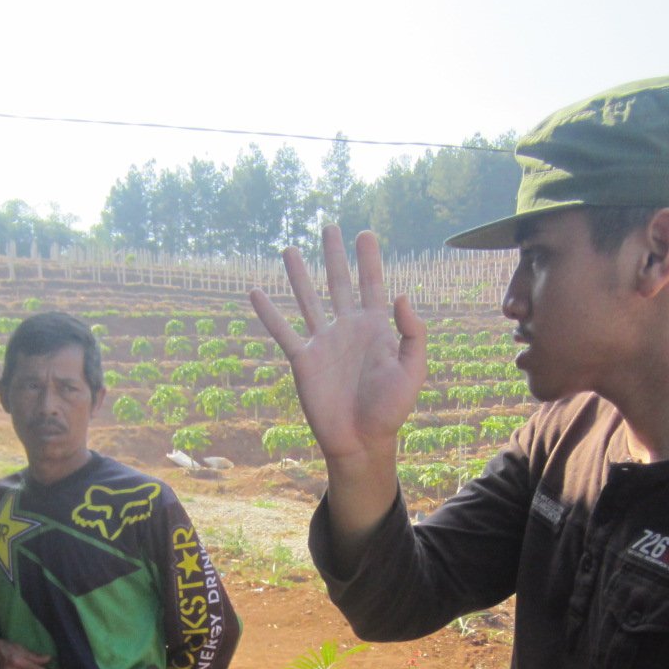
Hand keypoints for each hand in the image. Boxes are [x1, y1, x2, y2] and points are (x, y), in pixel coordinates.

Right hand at [249, 225, 426, 468]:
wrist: (361, 440)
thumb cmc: (391, 409)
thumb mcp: (412, 370)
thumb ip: (412, 333)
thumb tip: (400, 296)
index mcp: (375, 329)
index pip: (372, 284)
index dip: (369, 259)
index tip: (365, 233)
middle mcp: (347, 329)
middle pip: (339, 283)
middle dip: (335, 256)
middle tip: (329, 227)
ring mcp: (323, 343)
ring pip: (308, 300)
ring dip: (299, 276)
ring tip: (289, 250)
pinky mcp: (302, 360)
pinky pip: (282, 331)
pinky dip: (268, 313)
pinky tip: (255, 293)